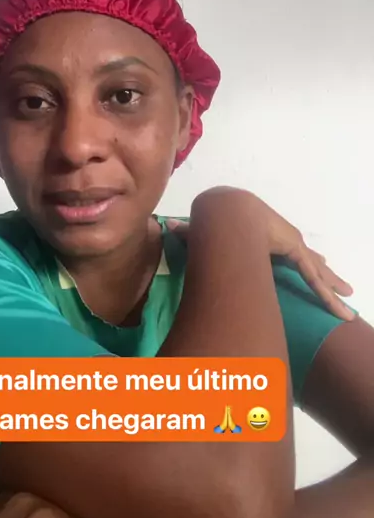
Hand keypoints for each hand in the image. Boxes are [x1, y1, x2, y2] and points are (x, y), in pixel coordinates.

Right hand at [167, 188, 353, 320]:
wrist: (222, 210)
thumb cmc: (211, 219)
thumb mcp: (202, 232)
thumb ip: (189, 234)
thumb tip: (169, 229)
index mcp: (263, 236)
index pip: (284, 250)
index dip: (297, 258)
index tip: (307, 262)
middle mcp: (282, 238)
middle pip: (307, 259)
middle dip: (323, 272)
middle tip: (340, 283)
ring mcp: (291, 243)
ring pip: (316, 270)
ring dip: (332, 286)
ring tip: (348, 296)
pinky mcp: (294, 249)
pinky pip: (313, 275)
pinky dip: (327, 292)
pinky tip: (340, 307)